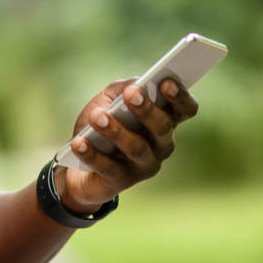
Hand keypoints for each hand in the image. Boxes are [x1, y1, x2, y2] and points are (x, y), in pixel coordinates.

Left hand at [56, 77, 199, 212]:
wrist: (77, 165)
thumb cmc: (99, 126)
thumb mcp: (107, 101)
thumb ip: (121, 88)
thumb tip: (134, 83)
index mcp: (164, 121)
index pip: (185, 110)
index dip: (180, 96)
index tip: (166, 81)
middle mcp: (161, 145)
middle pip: (163, 127)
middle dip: (147, 109)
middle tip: (131, 93)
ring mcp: (144, 165)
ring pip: (137, 148)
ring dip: (117, 131)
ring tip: (96, 116)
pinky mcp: (122, 181)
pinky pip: (109, 167)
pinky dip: (92, 154)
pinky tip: (79, 143)